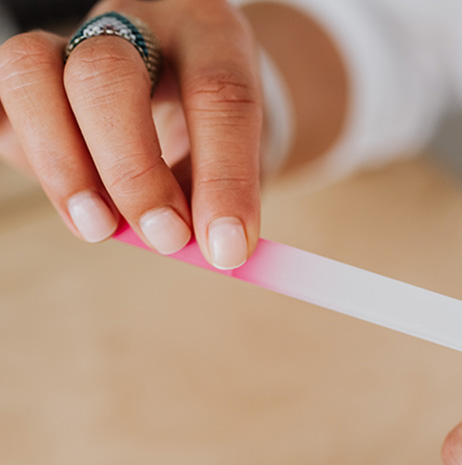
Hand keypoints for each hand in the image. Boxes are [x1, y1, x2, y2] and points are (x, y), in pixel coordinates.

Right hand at [0, 0, 261, 266]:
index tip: (228, 249)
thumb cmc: (218, 127)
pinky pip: (6, 110)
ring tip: (101, 229)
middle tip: (167, 238)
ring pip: (31, 74)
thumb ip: (222, 197)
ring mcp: (72, 41)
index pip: (218, 91)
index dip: (225, 176)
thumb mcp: (245, 157)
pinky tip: (78, 207)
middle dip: (133, 172)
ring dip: (62, 167)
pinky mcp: (33, 77)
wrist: (189, 88)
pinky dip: (33, 162)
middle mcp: (135, 24)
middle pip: (108, 75)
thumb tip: (211, 251)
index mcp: (207, 33)